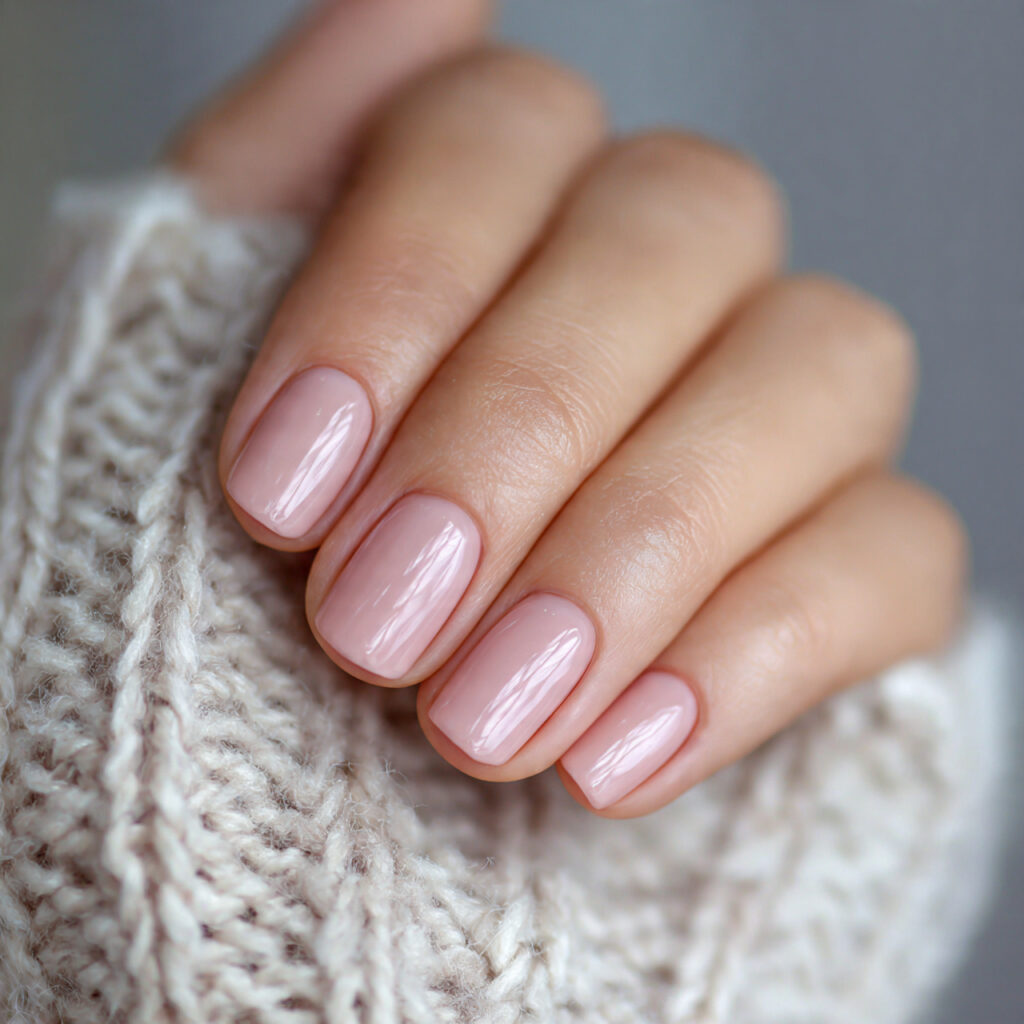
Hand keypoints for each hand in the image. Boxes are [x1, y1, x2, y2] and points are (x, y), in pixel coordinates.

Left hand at [170, 0, 965, 816]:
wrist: (292, 881)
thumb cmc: (194, 661)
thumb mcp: (153, 438)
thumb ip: (246, 217)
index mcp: (471, 238)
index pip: (497, 118)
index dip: (399, 274)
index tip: (278, 489)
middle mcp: (640, 302)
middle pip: (684, 216)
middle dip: (525, 421)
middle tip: (377, 626)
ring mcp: (761, 433)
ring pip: (822, 363)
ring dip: (645, 542)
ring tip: (482, 722)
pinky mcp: (848, 581)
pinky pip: (891, 557)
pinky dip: (750, 655)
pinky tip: (607, 762)